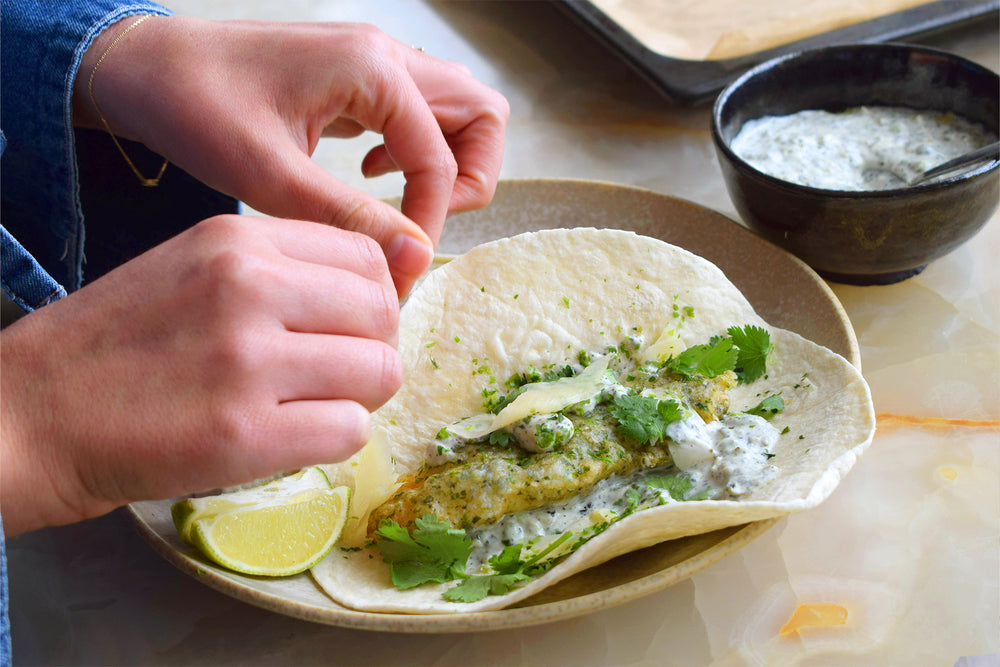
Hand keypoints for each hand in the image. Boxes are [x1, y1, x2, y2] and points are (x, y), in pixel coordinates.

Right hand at [0, 215, 400, 535]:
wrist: (31, 414)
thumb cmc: (118, 345)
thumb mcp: (196, 270)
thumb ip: (282, 272)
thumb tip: (380, 292)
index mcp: (239, 240)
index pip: (368, 257)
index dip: (372, 301)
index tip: (347, 329)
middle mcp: (249, 286)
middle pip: (383, 313)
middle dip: (373, 350)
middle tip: (336, 376)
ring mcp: (248, 359)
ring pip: (379, 372)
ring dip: (358, 398)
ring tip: (311, 407)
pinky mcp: (244, 432)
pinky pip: (350, 430)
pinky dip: (333, 440)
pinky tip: (291, 437)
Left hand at [74, 16, 509, 295]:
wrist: (143, 69)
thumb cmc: (194, 107)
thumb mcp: (270, 176)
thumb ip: (349, 218)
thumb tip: (416, 259)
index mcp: (374, 70)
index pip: (444, 157)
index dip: (430, 221)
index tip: (398, 266)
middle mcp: (386, 57)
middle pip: (480, 115)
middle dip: (469, 178)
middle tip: (421, 223)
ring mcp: (373, 63)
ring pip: (455, 113)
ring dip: (445, 163)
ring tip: (398, 205)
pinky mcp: (356, 79)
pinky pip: (416, 114)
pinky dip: (413, 151)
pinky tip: (366, 176)